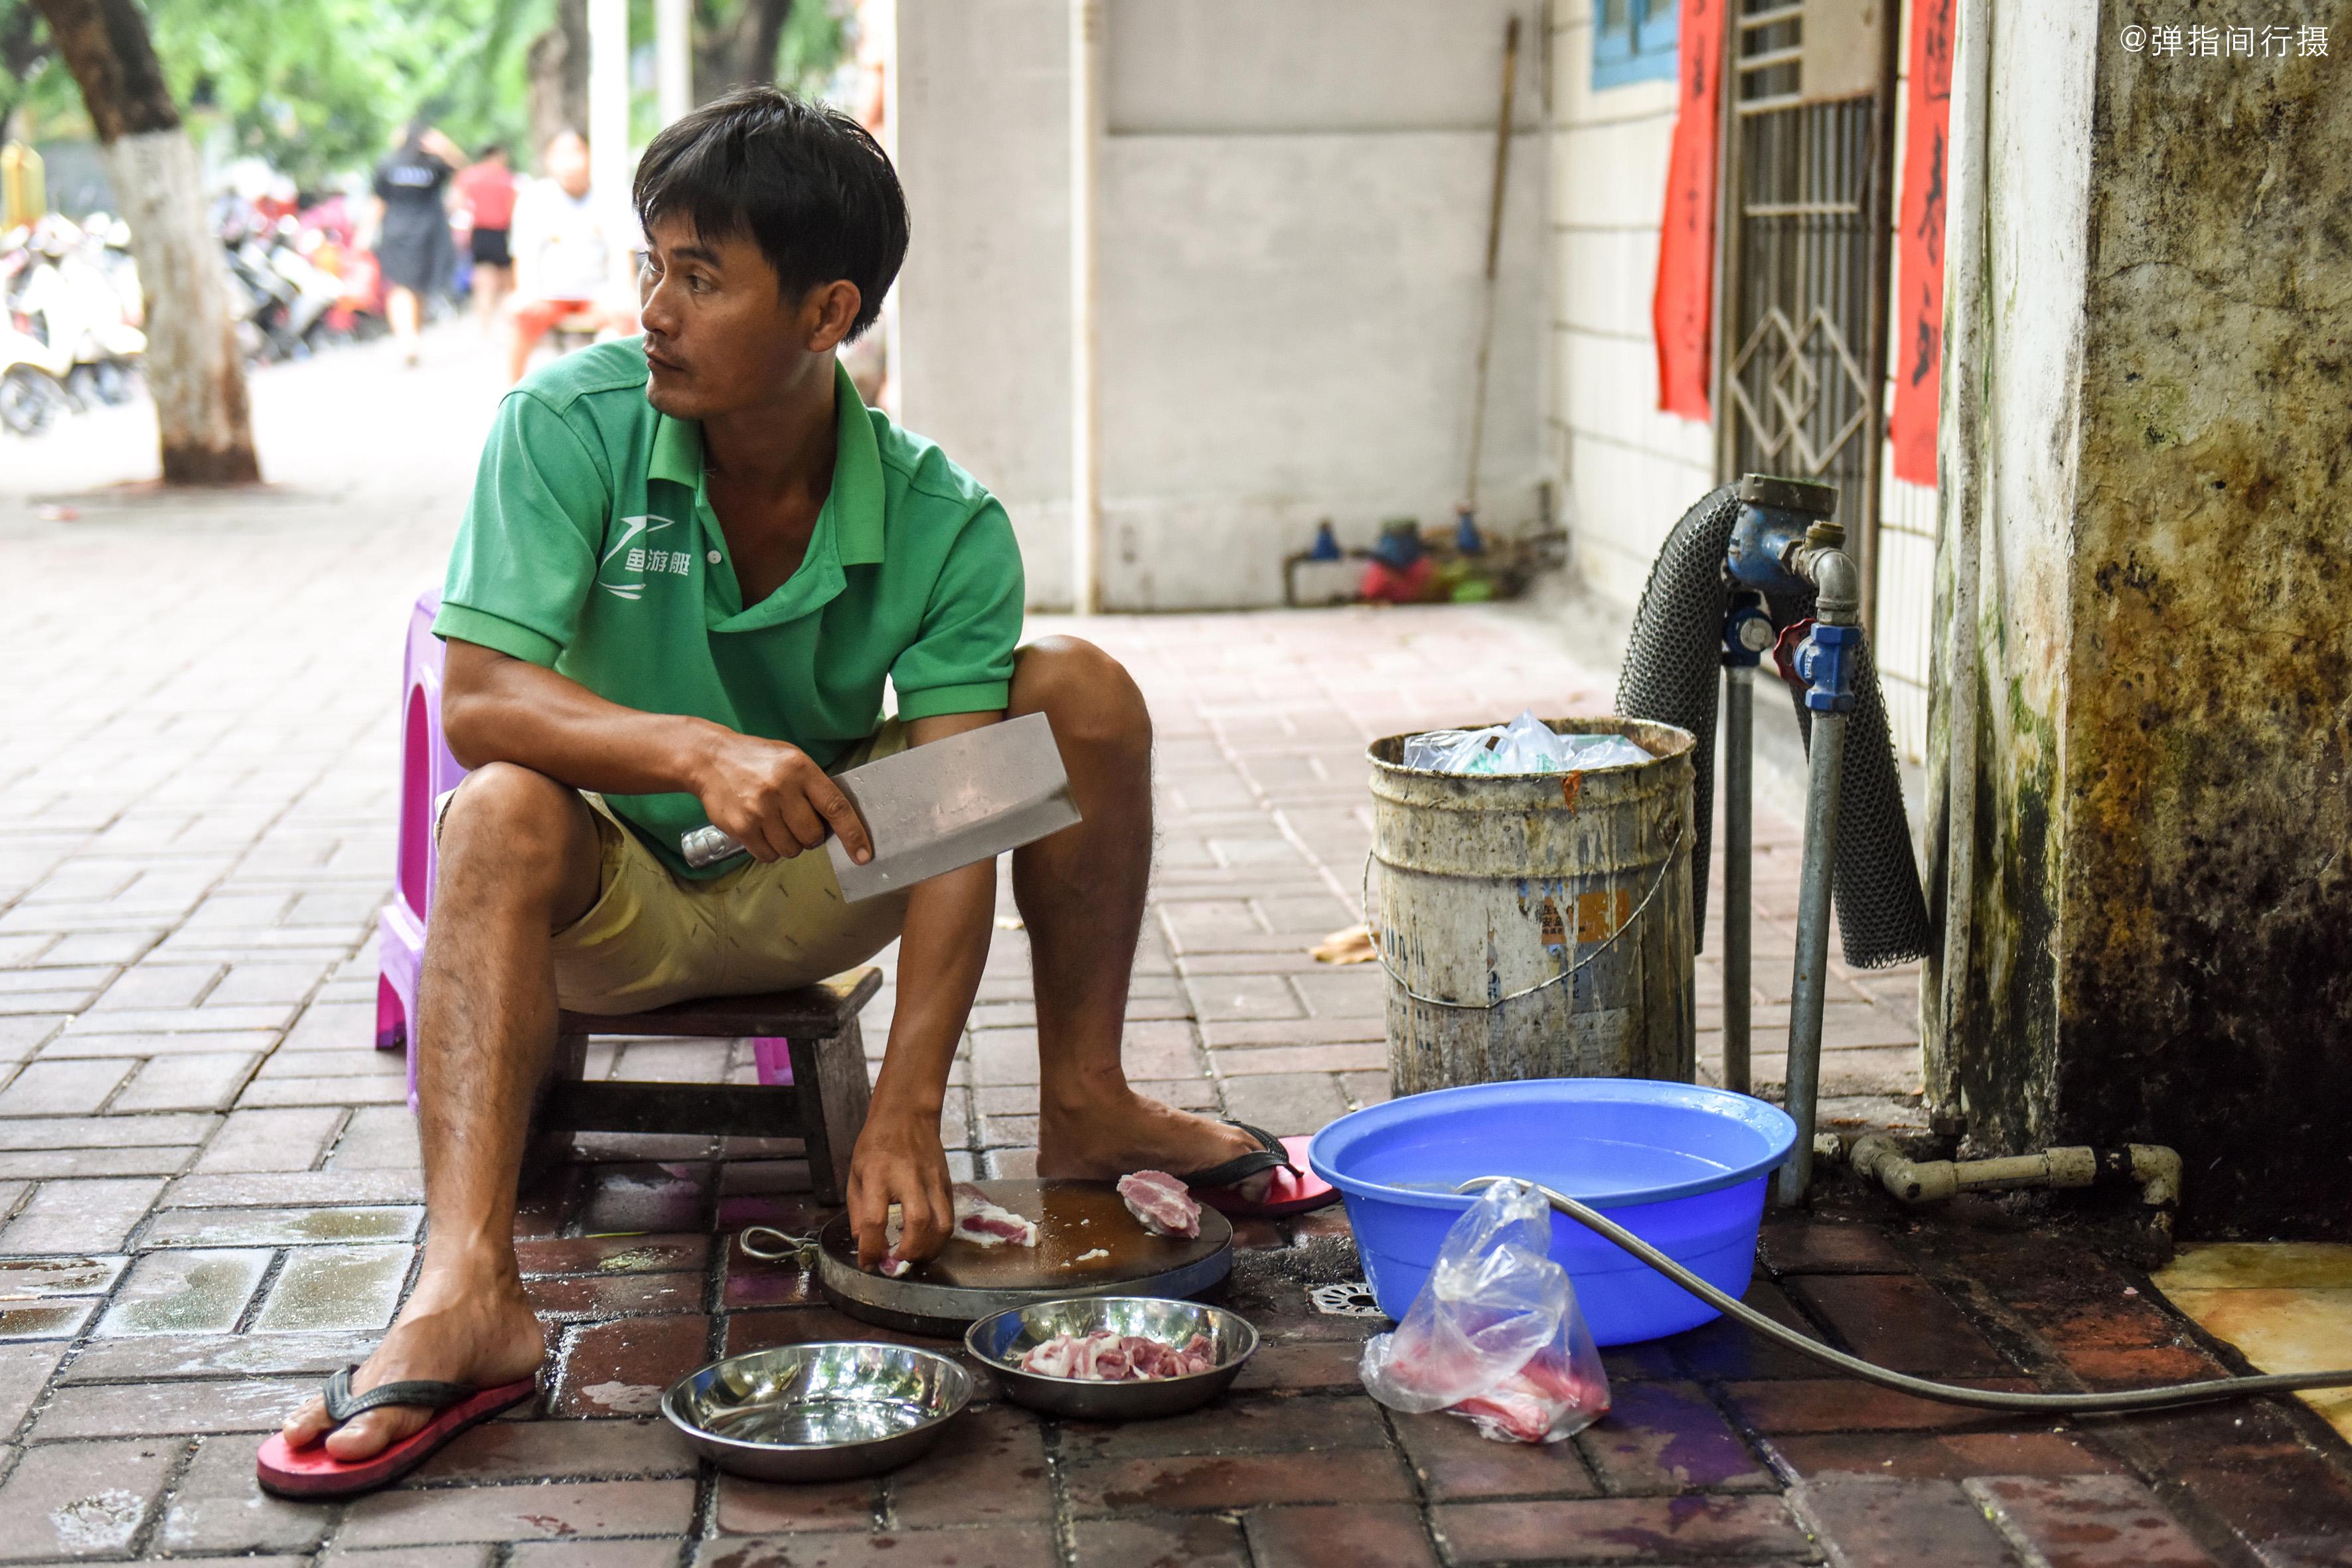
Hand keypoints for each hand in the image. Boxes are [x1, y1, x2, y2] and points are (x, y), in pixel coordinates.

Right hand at [690, 730, 872, 864]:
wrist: (710, 759)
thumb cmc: (758, 761)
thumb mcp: (792, 759)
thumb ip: (814, 787)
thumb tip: (839, 824)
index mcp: (801, 769)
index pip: (836, 807)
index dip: (853, 835)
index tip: (864, 855)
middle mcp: (781, 789)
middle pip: (812, 836)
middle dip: (810, 836)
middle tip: (796, 821)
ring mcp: (760, 810)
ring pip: (791, 849)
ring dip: (788, 844)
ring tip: (775, 822)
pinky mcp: (741, 827)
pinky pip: (767, 855)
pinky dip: (769, 849)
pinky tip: (760, 829)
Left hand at [848, 1109, 953, 1270]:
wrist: (907, 1115)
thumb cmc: (876, 1145)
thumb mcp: (855, 1174)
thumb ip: (857, 1211)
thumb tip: (863, 1242)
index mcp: (877, 1175)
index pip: (874, 1219)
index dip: (871, 1248)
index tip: (868, 1262)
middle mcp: (908, 1177)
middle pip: (917, 1222)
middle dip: (909, 1252)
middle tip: (898, 1263)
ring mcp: (932, 1180)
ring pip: (942, 1223)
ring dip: (930, 1249)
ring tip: (916, 1257)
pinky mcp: (947, 1183)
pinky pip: (950, 1217)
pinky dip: (940, 1237)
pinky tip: (928, 1241)